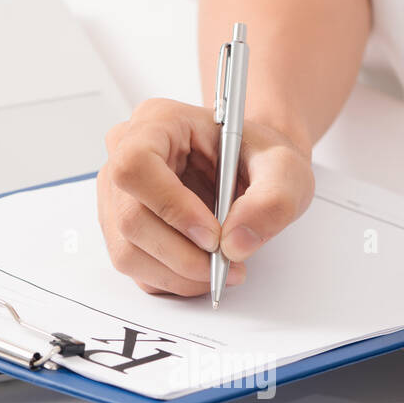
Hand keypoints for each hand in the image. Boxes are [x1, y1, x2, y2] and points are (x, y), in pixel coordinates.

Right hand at [96, 98, 314, 295]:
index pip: (136, 165)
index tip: (212, 234)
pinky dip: (173, 280)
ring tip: (222, 269)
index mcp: (158, 122)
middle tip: (226, 262)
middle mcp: (125, 156)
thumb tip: (236, 243)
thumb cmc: (259, 158)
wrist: (252, 171)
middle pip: (130, 218)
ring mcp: (118, 197)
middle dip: (182, 254)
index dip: (171, 206)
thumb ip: (273, 200)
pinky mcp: (123, 232)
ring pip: (128, 252)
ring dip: (179, 273)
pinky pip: (137, 270)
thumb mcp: (286, 167)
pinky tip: (204, 270)